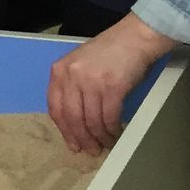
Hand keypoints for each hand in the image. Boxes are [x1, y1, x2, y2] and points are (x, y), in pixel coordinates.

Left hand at [46, 17, 174, 155]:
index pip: (55, 108)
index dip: (64, 130)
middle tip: (90, 151)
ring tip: (105, 145)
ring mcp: (91, 81)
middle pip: (72, 117)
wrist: (134, 38)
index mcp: (59, 71)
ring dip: (99, 137)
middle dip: (81, 138)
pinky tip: (115, 134)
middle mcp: (71, 76)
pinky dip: (112, 129)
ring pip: (91, 120)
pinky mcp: (112, 87)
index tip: (72, 144)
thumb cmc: (109, 53)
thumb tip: (75, 122)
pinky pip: (109, 116)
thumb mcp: (80, 66)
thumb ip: (73, 88)